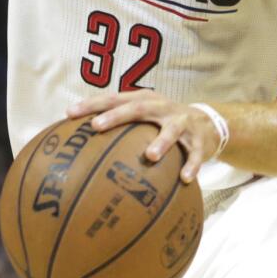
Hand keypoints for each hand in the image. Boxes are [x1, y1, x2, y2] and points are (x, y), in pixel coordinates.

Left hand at [66, 91, 221, 182]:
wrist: (206, 123)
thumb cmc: (163, 121)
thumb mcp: (144, 115)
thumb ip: (119, 124)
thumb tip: (79, 142)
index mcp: (145, 100)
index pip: (114, 98)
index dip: (92, 104)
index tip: (70, 114)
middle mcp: (162, 107)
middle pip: (138, 108)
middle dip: (116, 116)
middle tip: (97, 126)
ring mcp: (181, 123)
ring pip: (171, 130)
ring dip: (161, 142)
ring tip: (150, 156)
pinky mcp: (198, 140)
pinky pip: (195, 154)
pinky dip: (191, 165)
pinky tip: (184, 178)